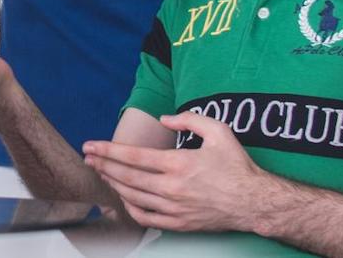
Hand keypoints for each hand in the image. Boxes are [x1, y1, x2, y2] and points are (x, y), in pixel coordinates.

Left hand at [82, 112, 270, 232]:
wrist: (255, 203)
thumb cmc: (237, 167)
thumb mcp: (219, 131)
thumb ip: (189, 119)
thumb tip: (165, 118)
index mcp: (178, 164)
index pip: (132, 156)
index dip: (107, 150)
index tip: (90, 145)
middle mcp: (172, 188)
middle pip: (126, 177)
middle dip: (102, 166)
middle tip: (88, 158)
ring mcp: (174, 208)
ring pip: (133, 197)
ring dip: (113, 184)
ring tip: (102, 173)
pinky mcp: (179, 224)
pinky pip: (146, 219)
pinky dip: (130, 208)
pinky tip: (124, 198)